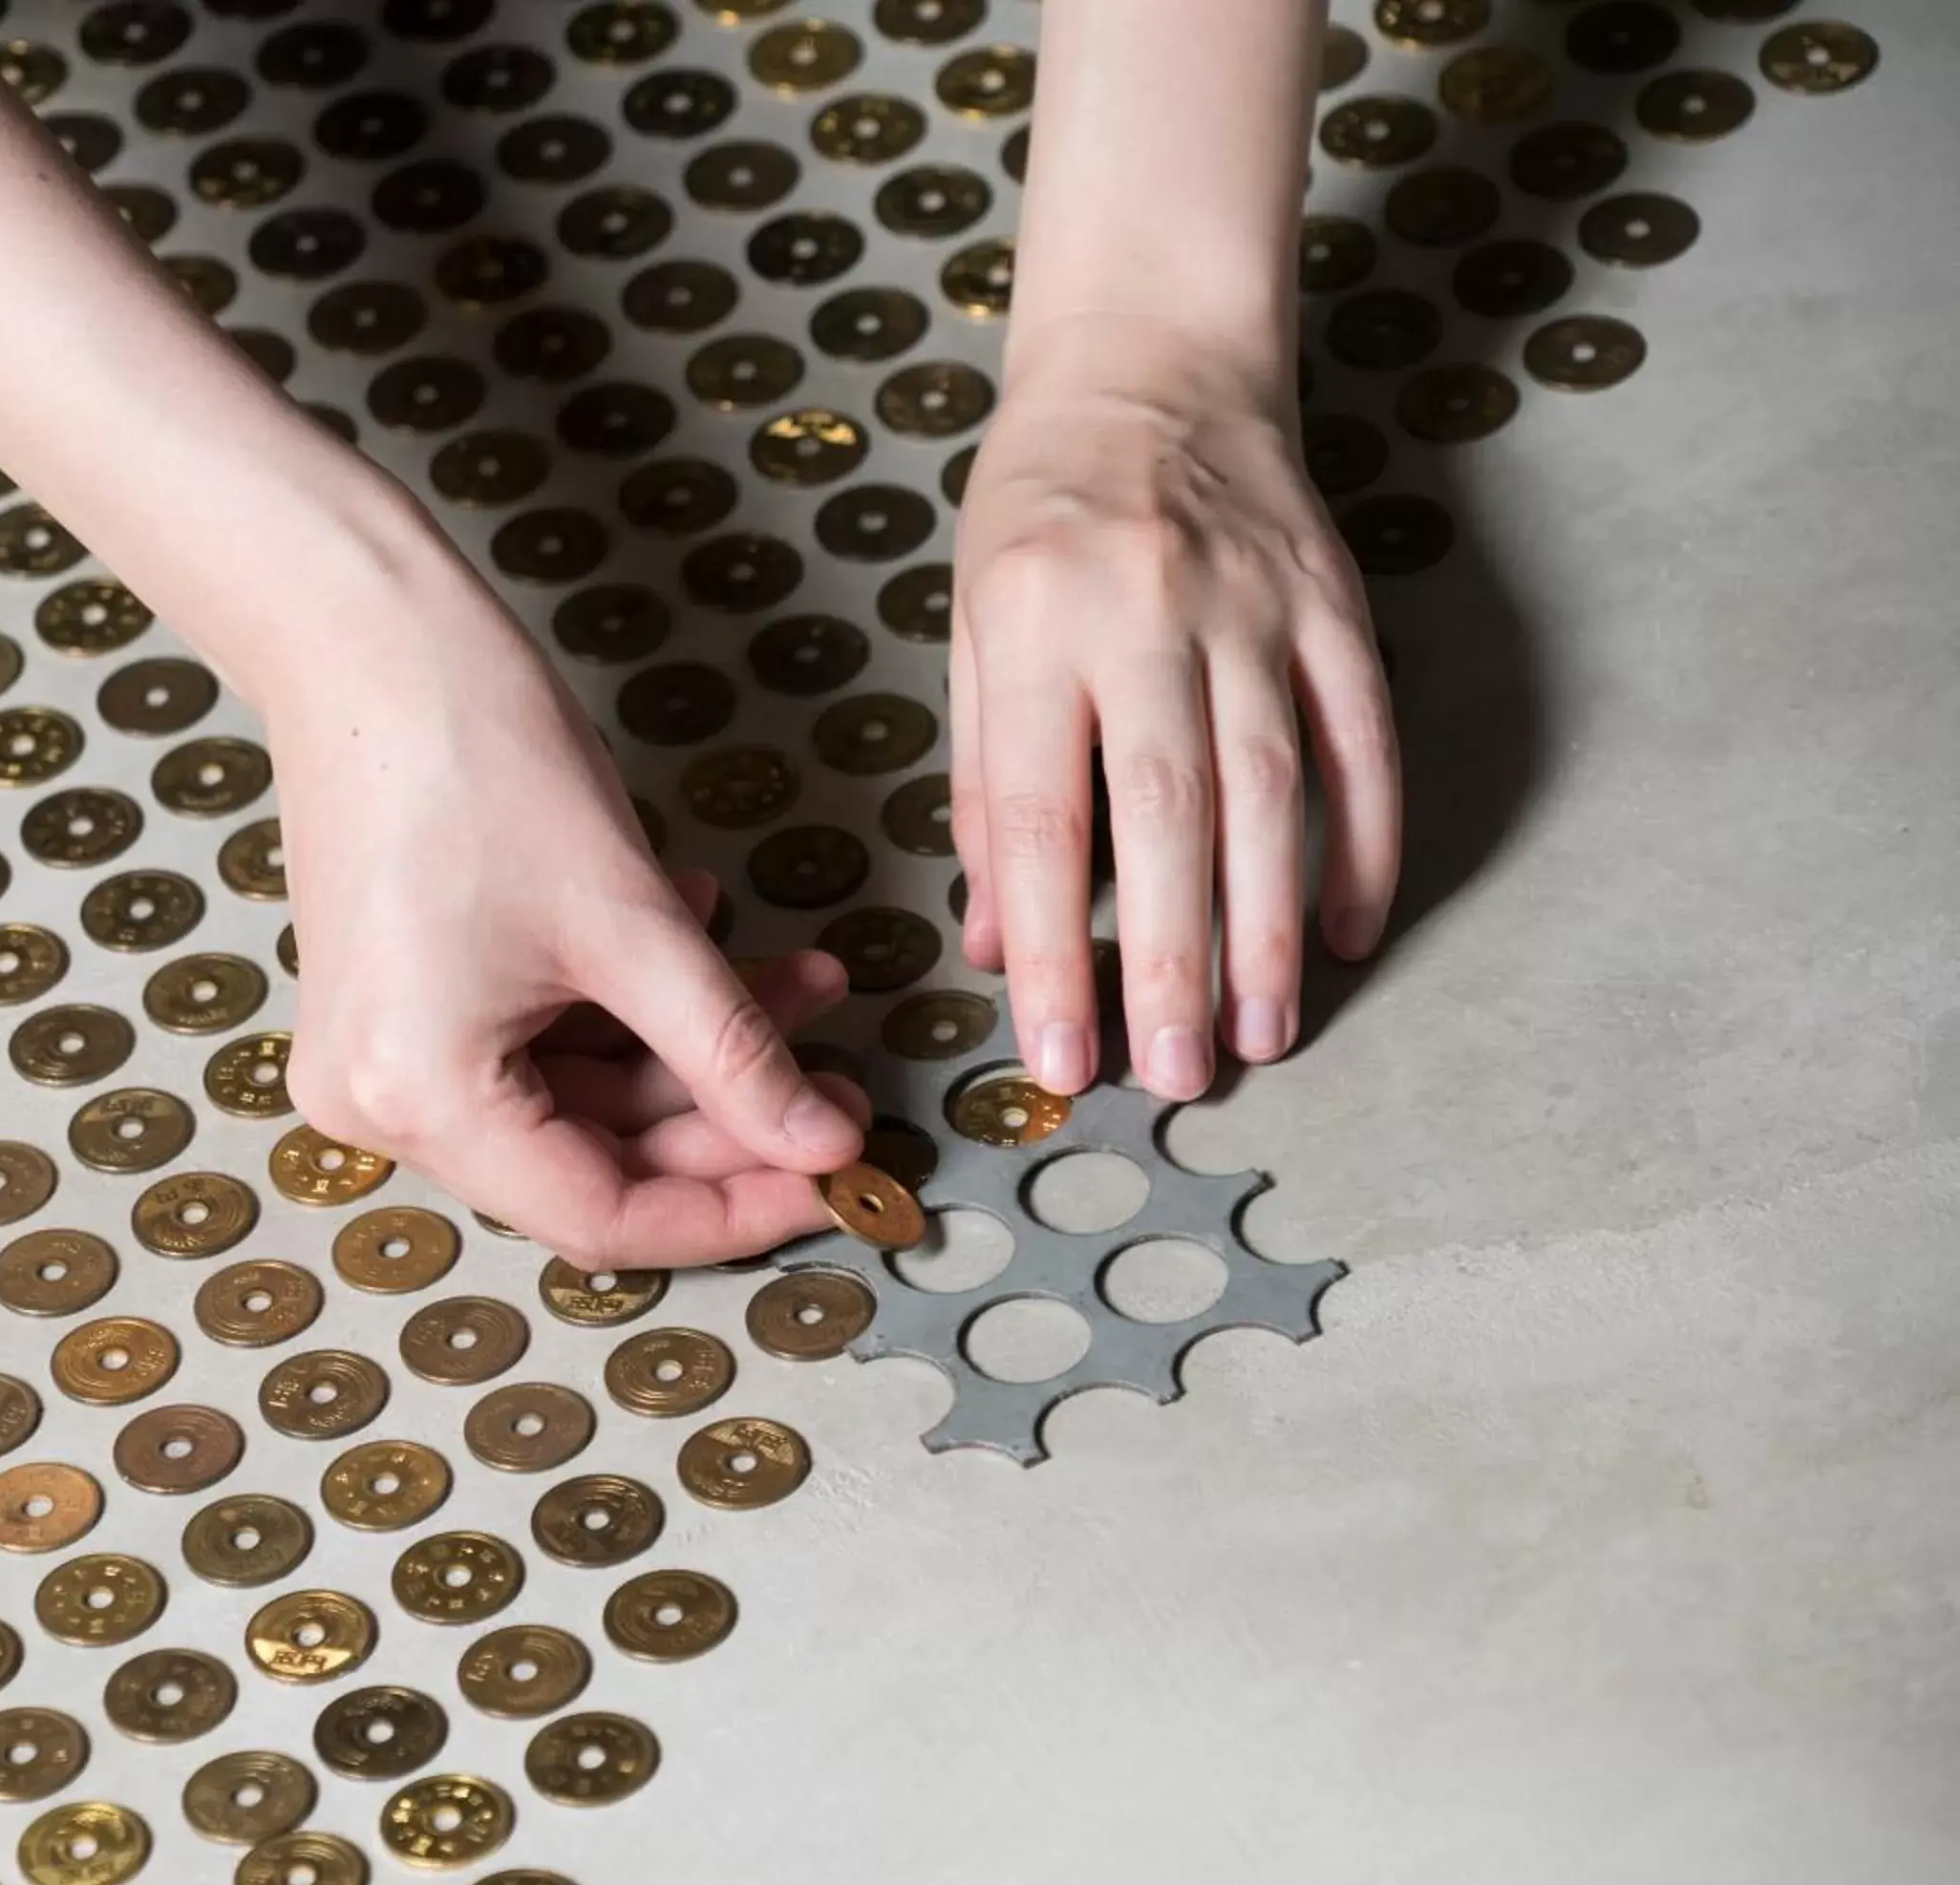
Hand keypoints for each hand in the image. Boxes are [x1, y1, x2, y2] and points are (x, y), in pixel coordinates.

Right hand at [265, 561, 868, 1269]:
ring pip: (578, 1098)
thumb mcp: (631, 922)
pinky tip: (706, 933)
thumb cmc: (476, 757)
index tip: (836, 1176)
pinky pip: (536, 1044)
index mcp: (418, 1100)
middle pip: (591, 1162)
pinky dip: (626, 1008)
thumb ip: (734, 1051)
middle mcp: (380, 1103)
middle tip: (837, 1077)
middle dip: (725, 1115)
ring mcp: (383, 1056)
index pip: (603, 1218)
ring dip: (692, 1047)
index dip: (734, 1210)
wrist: (367, 639)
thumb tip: (825, 1146)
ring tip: (802, 980)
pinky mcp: (401, 1007)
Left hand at [949, 317, 1400, 1100]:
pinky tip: (1352, 933)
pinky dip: (1366, 843)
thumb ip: (979, 785)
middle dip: (1174, 962)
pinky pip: (1365, 740)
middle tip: (1178, 1076)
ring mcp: (1258, 604)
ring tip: (1264, 1036)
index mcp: (1032, 621)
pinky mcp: (1338, 601)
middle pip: (1168, 815)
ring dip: (1274, 928)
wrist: (1152, 355)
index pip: (1037, 813)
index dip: (1052, 949)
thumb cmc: (1038, 508)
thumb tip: (994, 942)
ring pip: (1276, 791)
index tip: (1060, 1056)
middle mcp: (1148, 611)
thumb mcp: (971, 627)